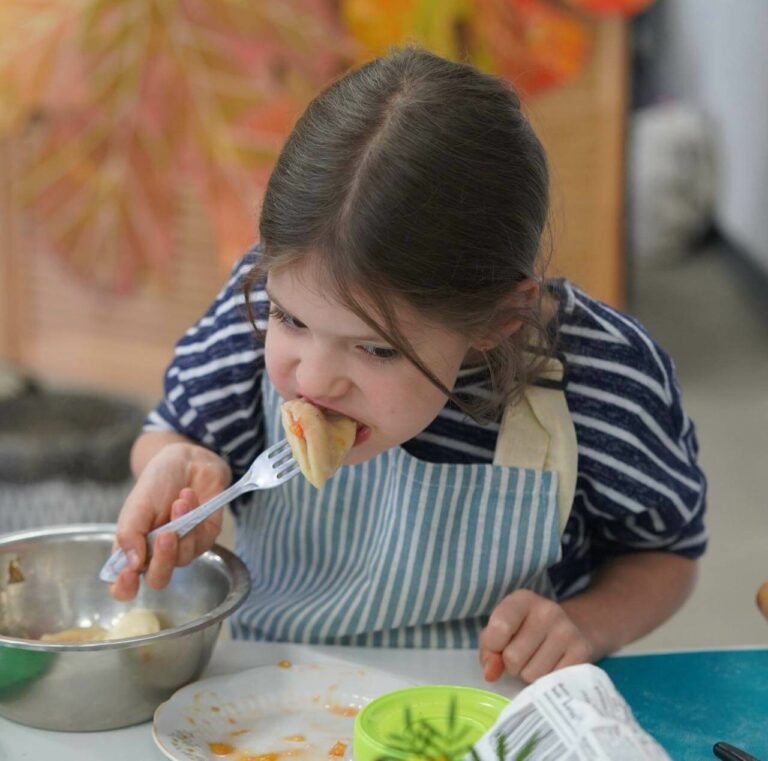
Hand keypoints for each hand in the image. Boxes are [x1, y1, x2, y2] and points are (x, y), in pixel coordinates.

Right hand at [110, 442, 231, 600]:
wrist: (188, 460)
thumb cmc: (158, 482)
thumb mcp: (136, 505)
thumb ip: (129, 534)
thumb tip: (132, 565)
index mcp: (132, 548)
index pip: (124, 584)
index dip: (124, 587)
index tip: (128, 575)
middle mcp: (157, 553)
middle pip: (158, 578)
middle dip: (162, 558)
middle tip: (165, 534)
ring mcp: (183, 547)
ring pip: (182, 559)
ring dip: (181, 529)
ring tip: (179, 501)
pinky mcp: (205, 538)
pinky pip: (201, 541)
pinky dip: (194, 518)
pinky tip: (189, 497)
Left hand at [478, 590, 593, 683]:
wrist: (571, 627)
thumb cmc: (526, 630)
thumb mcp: (502, 630)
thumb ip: (489, 650)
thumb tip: (491, 673)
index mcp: (522, 599)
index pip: (499, 628)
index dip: (493, 647)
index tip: (499, 646)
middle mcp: (547, 610)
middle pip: (513, 658)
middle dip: (512, 664)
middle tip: (523, 655)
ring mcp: (567, 630)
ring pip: (531, 674)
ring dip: (529, 674)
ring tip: (537, 660)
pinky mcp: (582, 651)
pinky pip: (551, 682)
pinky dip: (547, 681)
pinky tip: (552, 666)